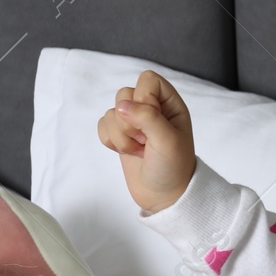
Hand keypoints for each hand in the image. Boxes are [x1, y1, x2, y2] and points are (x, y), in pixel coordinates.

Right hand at [97, 70, 196, 213]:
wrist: (164, 196)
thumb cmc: (174, 168)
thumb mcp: (168, 141)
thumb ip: (148, 118)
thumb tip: (122, 106)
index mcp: (170, 104)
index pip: (148, 80)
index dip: (144, 98)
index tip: (150, 123)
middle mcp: (152, 108)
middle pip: (124, 94)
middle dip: (130, 122)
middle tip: (146, 141)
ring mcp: (134, 122)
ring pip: (112, 112)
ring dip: (121, 135)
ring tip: (140, 150)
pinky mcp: (120, 135)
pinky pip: (102, 125)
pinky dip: (111, 141)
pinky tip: (128, 153)